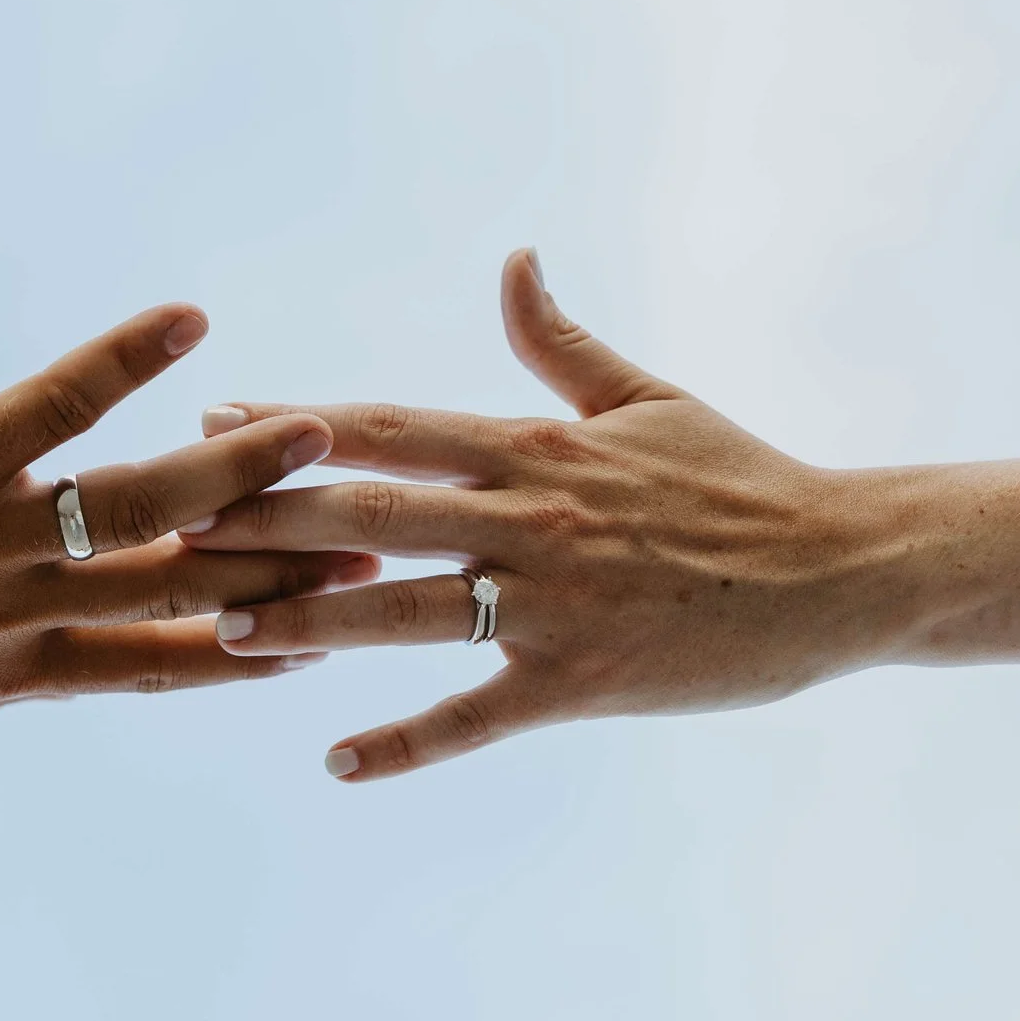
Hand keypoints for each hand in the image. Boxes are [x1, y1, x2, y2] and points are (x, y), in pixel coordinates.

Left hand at [0, 305, 376, 705]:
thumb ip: (2, 658)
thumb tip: (74, 656)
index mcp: (13, 674)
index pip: (166, 666)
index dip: (260, 648)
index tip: (341, 633)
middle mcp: (14, 621)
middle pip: (183, 592)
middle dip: (287, 565)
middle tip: (381, 537)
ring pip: (144, 511)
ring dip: (239, 470)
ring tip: (316, 432)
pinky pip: (56, 414)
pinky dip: (124, 361)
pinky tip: (185, 320)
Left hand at [182, 250, 913, 778]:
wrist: (844, 567)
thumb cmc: (743, 477)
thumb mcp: (648, 397)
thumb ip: (560, 341)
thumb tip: (513, 259)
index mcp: (538, 448)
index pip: (391, 428)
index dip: (298, 426)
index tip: (217, 424)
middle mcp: (531, 520)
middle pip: (370, 513)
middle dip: (266, 518)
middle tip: (175, 524)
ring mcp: (551, 606)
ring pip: (402, 611)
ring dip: (306, 620)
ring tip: (225, 628)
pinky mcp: (580, 684)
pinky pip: (474, 718)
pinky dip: (403, 744)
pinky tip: (335, 762)